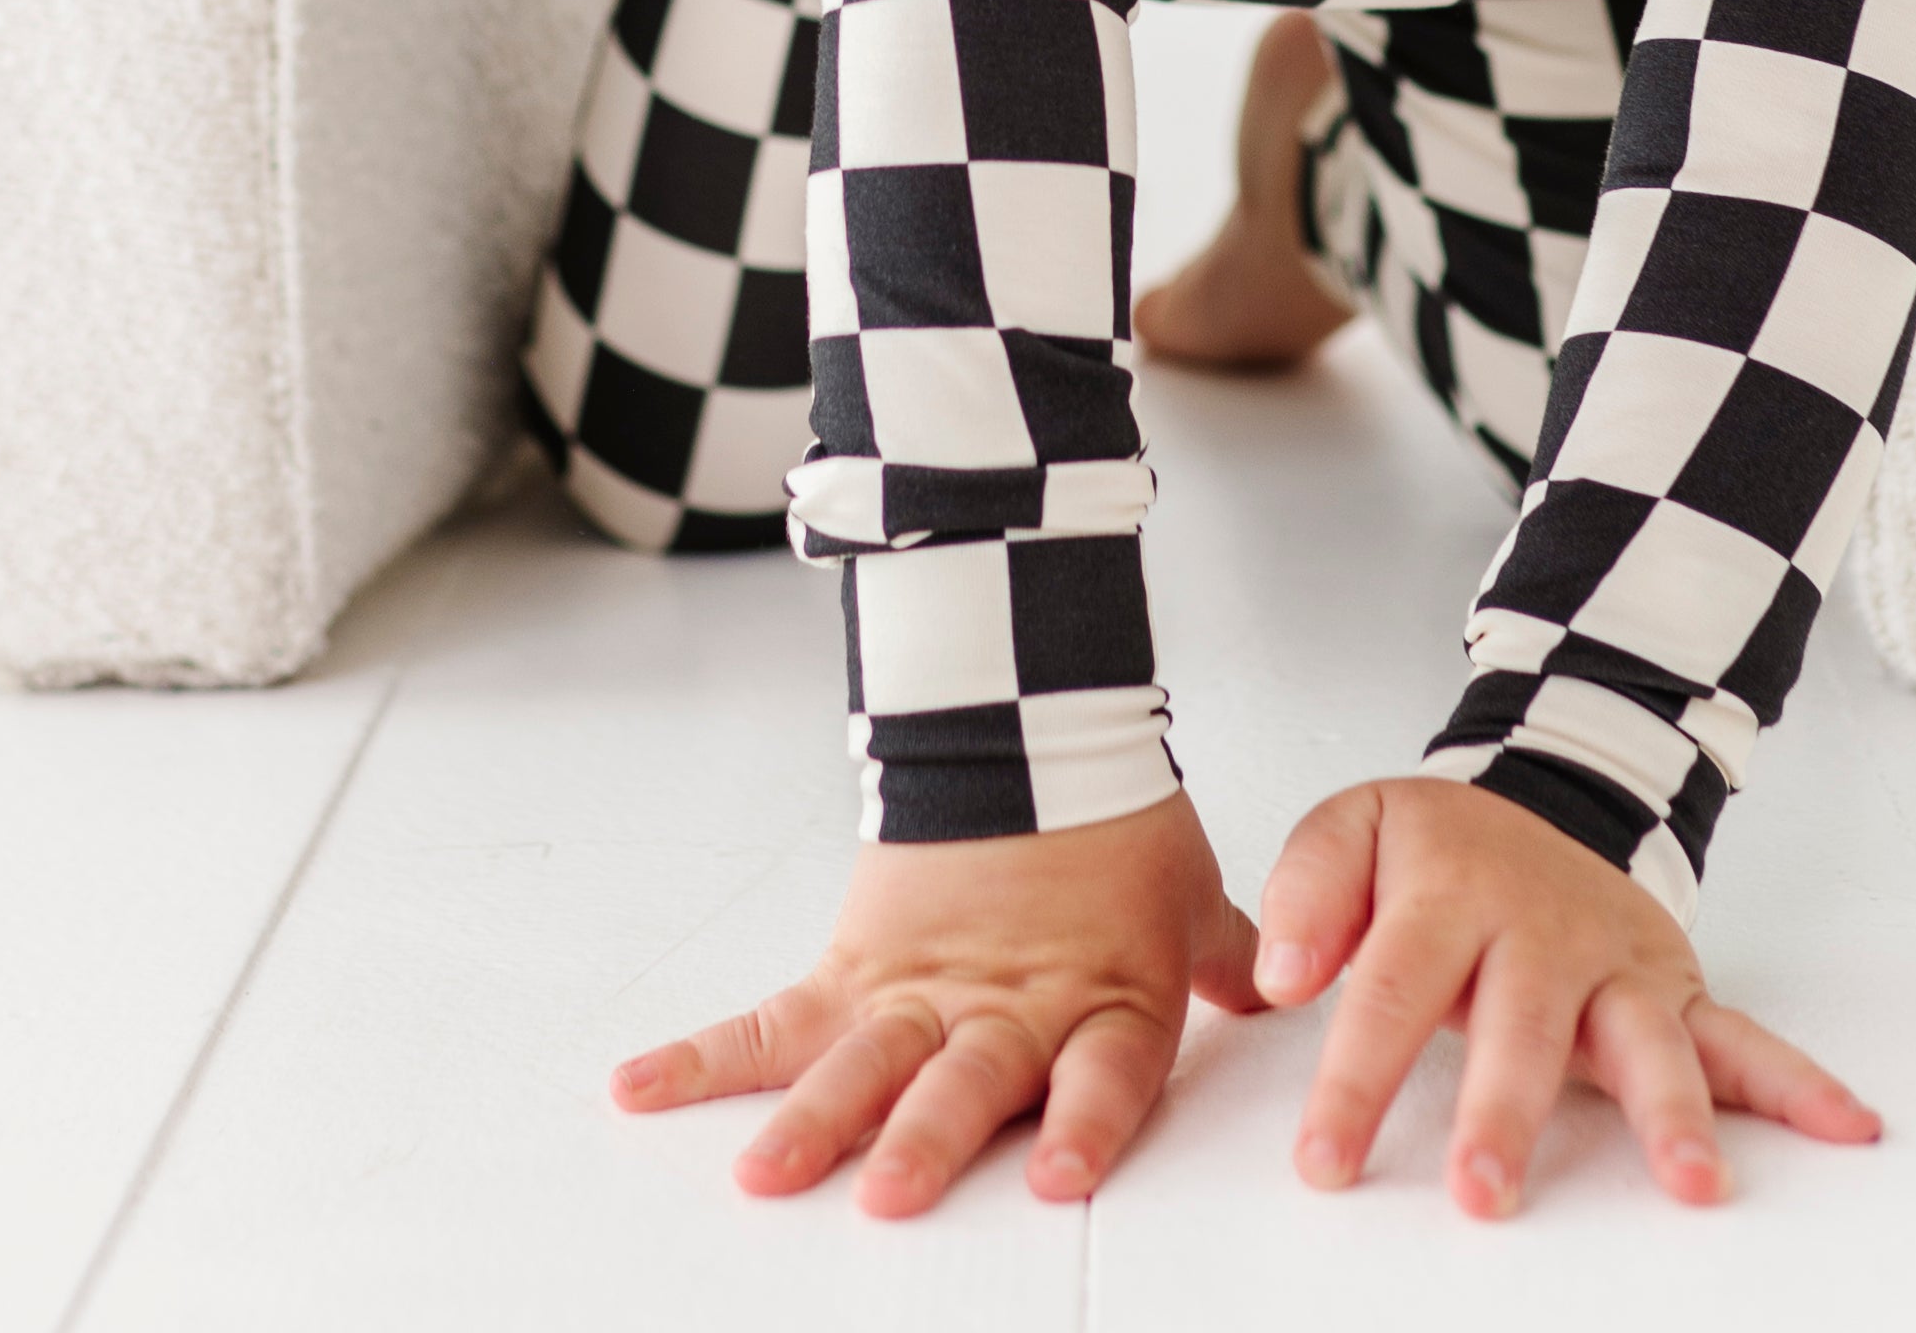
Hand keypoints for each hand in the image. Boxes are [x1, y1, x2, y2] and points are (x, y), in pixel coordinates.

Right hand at [608, 793, 1263, 1213]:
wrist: (1026, 720)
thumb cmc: (1113, 821)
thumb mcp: (1185, 888)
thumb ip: (1225, 953)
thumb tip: (1277, 992)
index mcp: (1099, 996)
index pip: (1100, 1073)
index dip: (1082, 1121)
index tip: (1059, 1175)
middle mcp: (1005, 1008)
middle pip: (964, 1080)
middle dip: (927, 1138)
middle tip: (887, 1195)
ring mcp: (921, 991)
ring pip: (862, 1062)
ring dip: (811, 1118)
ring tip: (763, 1172)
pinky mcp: (855, 967)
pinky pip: (772, 1021)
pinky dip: (701, 1054)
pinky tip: (638, 1087)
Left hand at [1257, 774, 1879, 1216]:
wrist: (1544, 793)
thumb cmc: (1439, 846)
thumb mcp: (1353, 828)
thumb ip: (1307, 891)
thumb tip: (1279, 974)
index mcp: (1452, 889)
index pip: (1391, 987)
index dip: (1355, 1076)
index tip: (1325, 1161)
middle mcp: (1544, 930)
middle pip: (1522, 1025)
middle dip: (1506, 1110)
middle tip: (1484, 1190)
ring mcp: (1619, 962)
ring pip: (1648, 1038)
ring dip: (1670, 1113)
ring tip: (1694, 1184)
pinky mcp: (1675, 989)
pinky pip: (1743, 1037)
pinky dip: (1797, 1081)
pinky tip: (1848, 1125)